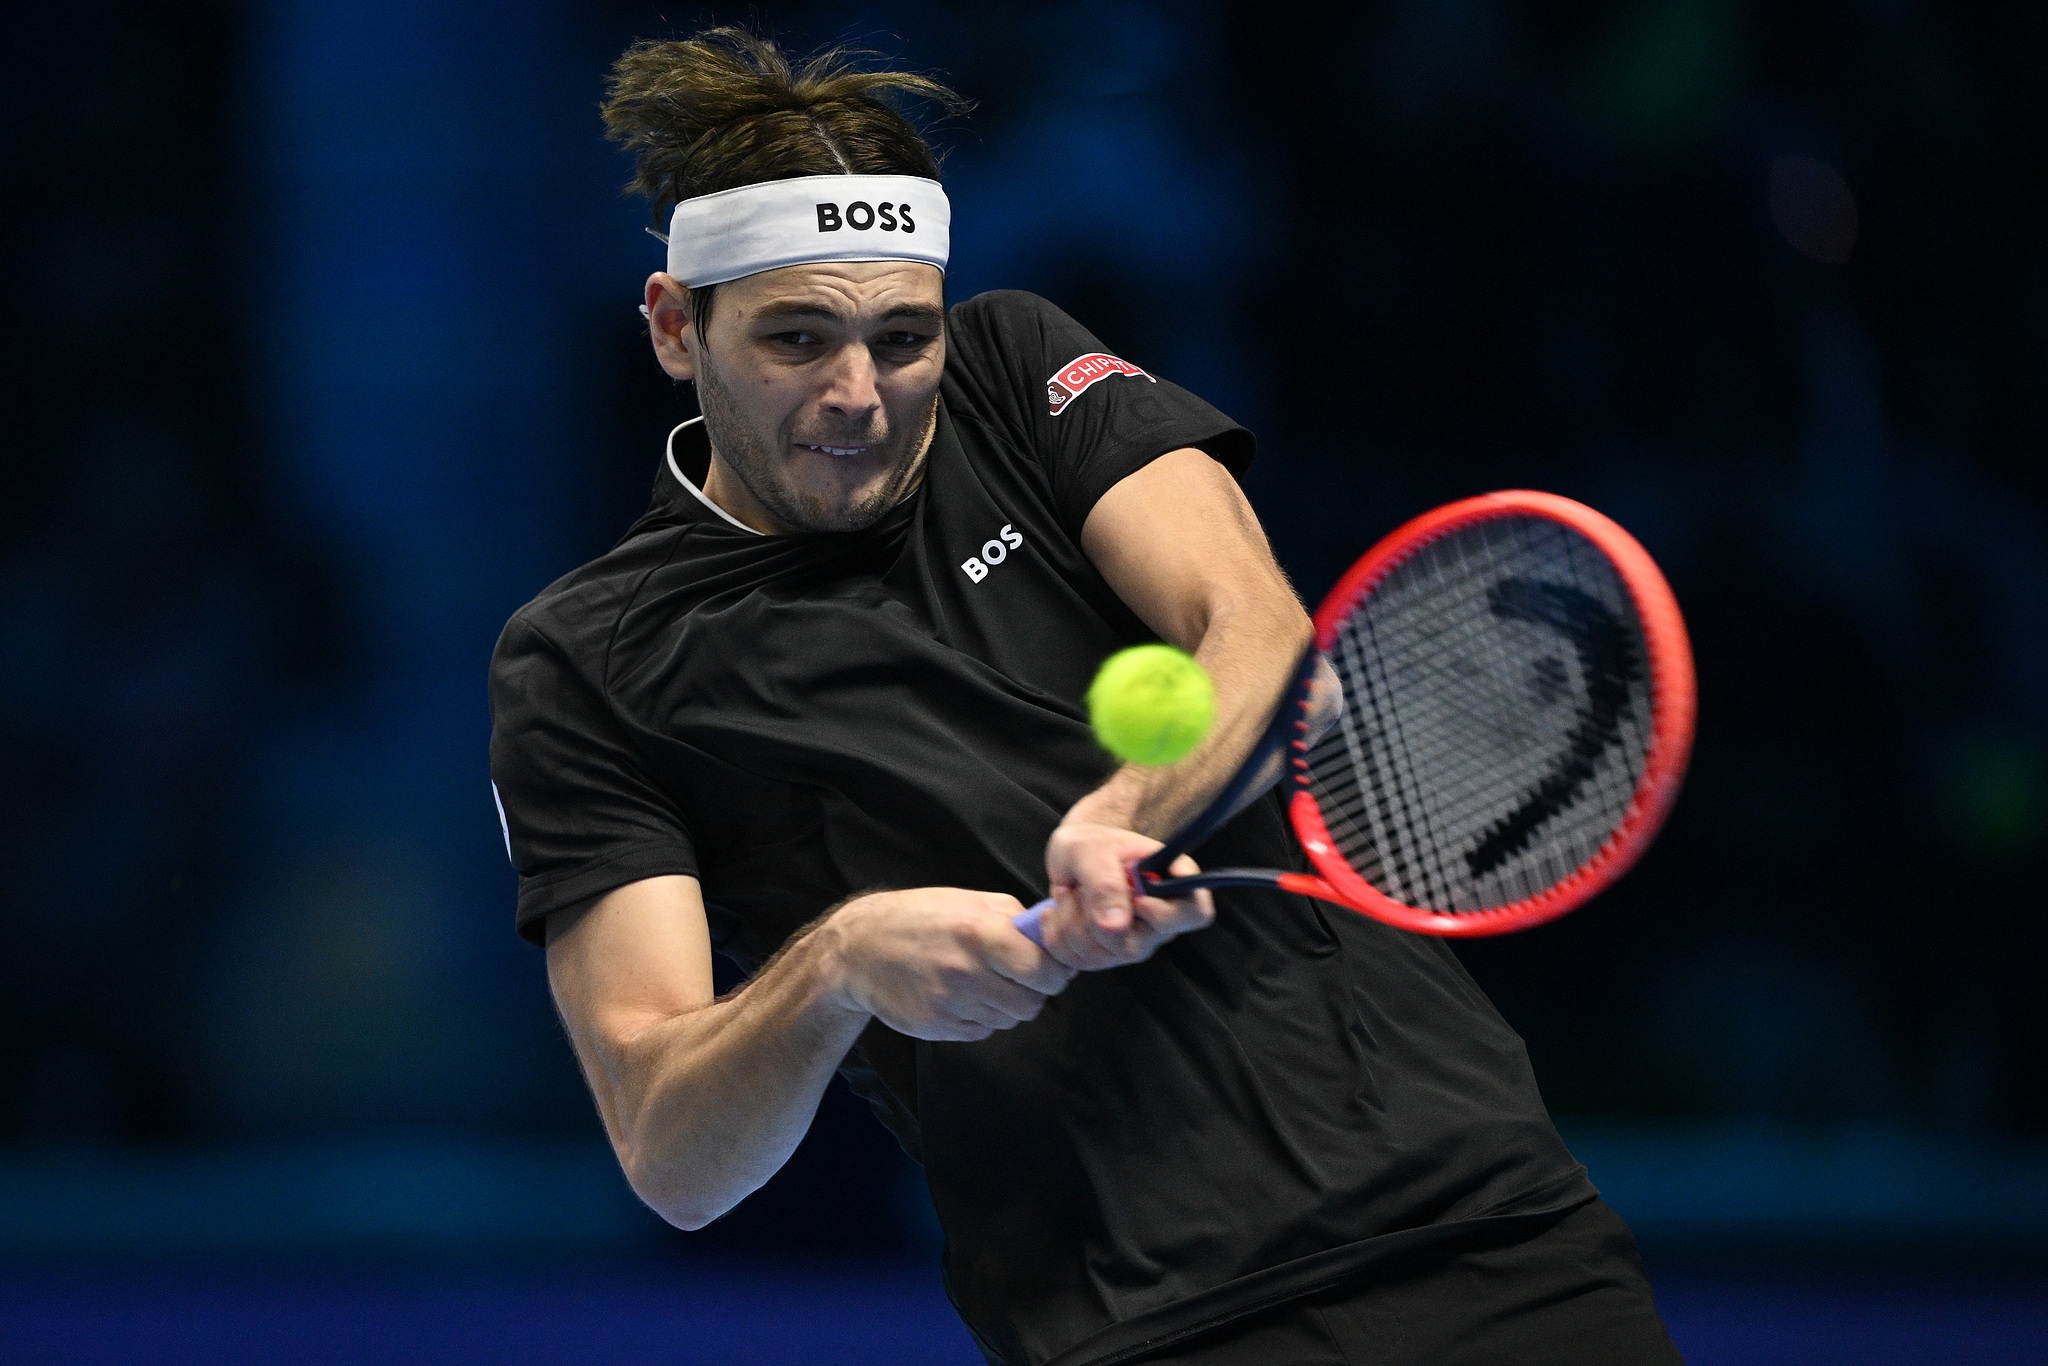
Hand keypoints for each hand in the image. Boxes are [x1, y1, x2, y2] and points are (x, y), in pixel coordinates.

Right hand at [822, 888, 1076, 1041]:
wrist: (859, 948)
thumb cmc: (921, 918)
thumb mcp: (970, 902)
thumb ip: (1016, 919)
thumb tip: (1055, 943)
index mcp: (980, 932)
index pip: (1044, 970)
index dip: (1055, 973)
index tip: (1050, 967)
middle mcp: (965, 971)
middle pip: (1030, 1004)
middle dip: (1033, 993)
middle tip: (1019, 978)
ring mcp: (948, 1003)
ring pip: (1007, 1020)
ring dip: (1006, 1006)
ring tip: (984, 982)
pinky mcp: (934, 1026)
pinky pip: (981, 1032)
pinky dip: (981, 1018)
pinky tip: (962, 995)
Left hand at [1039, 822, 1215, 970]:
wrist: (1070, 856)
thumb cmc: (1091, 846)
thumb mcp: (1092, 850)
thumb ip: (1105, 882)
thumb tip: (1116, 927)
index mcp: (1171, 886)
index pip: (1196, 913)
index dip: (1169, 913)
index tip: (1137, 898)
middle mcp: (1158, 921)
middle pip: (1135, 946)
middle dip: (1094, 918)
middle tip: (1081, 886)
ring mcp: (1132, 942)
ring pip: (1100, 956)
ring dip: (1070, 922)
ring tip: (1068, 892)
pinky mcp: (1104, 956)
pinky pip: (1076, 960)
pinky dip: (1057, 934)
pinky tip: (1058, 911)